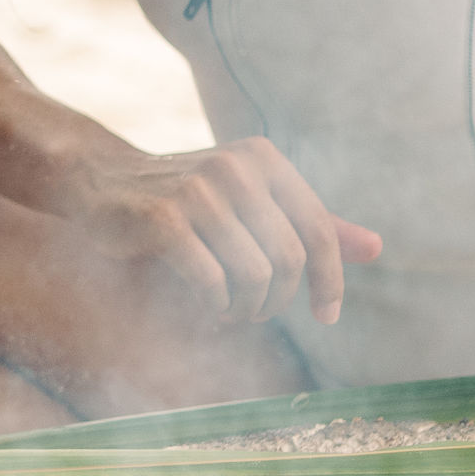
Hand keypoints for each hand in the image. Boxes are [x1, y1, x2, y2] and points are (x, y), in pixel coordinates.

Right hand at [76, 138, 382, 331]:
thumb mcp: (250, 200)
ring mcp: (198, 191)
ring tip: (230, 310)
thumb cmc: (182, 195)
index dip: (331, 281)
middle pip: (290, 259)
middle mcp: (236, 168)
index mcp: (264, 159)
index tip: (326, 316)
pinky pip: (212, 282)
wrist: (97, 179)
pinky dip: (216, 307)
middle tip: (257, 313)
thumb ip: (308, 222)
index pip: (320, 230)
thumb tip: (377, 248)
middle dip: (279, 301)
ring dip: (246, 309)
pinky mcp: (163, 218)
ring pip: (254, 276)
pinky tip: (208, 306)